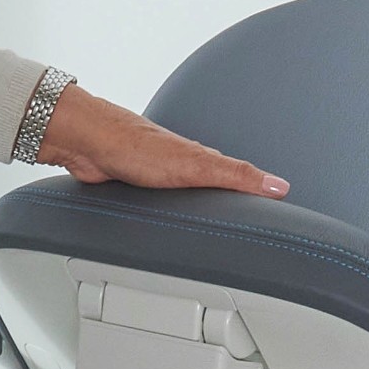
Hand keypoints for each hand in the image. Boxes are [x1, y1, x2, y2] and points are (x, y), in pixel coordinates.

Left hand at [38, 83, 287, 196]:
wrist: (86, 143)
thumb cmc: (135, 146)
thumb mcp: (196, 166)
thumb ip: (236, 175)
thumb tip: (278, 185)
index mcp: (202, 159)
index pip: (242, 177)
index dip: (262, 189)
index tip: (282, 203)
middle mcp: (183, 165)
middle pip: (216, 186)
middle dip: (234, 201)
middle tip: (255, 221)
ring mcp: (159, 176)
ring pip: (187, 196)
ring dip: (201, 208)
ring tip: (220, 225)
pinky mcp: (136, 187)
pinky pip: (161, 204)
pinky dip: (172, 212)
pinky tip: (173, 219)